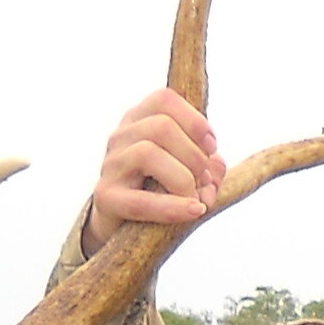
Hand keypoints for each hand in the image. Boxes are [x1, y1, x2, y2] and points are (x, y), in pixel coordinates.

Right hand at [82, 89, 225, 255]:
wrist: (122, 225)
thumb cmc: (162, 192)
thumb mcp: (191, 174)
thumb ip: (209, 167)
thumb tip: (217, 166)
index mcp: (140, 120)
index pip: (164, 99)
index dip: (195, 121)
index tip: (211, 147)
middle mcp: (121, 136)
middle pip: (161, 126)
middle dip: (194, 155)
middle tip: (205, 180)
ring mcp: (111, 165)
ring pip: (148, 153)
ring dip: (184, 179)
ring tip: (196, 198)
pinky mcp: (106, 197)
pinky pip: (140, 200)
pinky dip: (172, 207)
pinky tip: (194, 210)